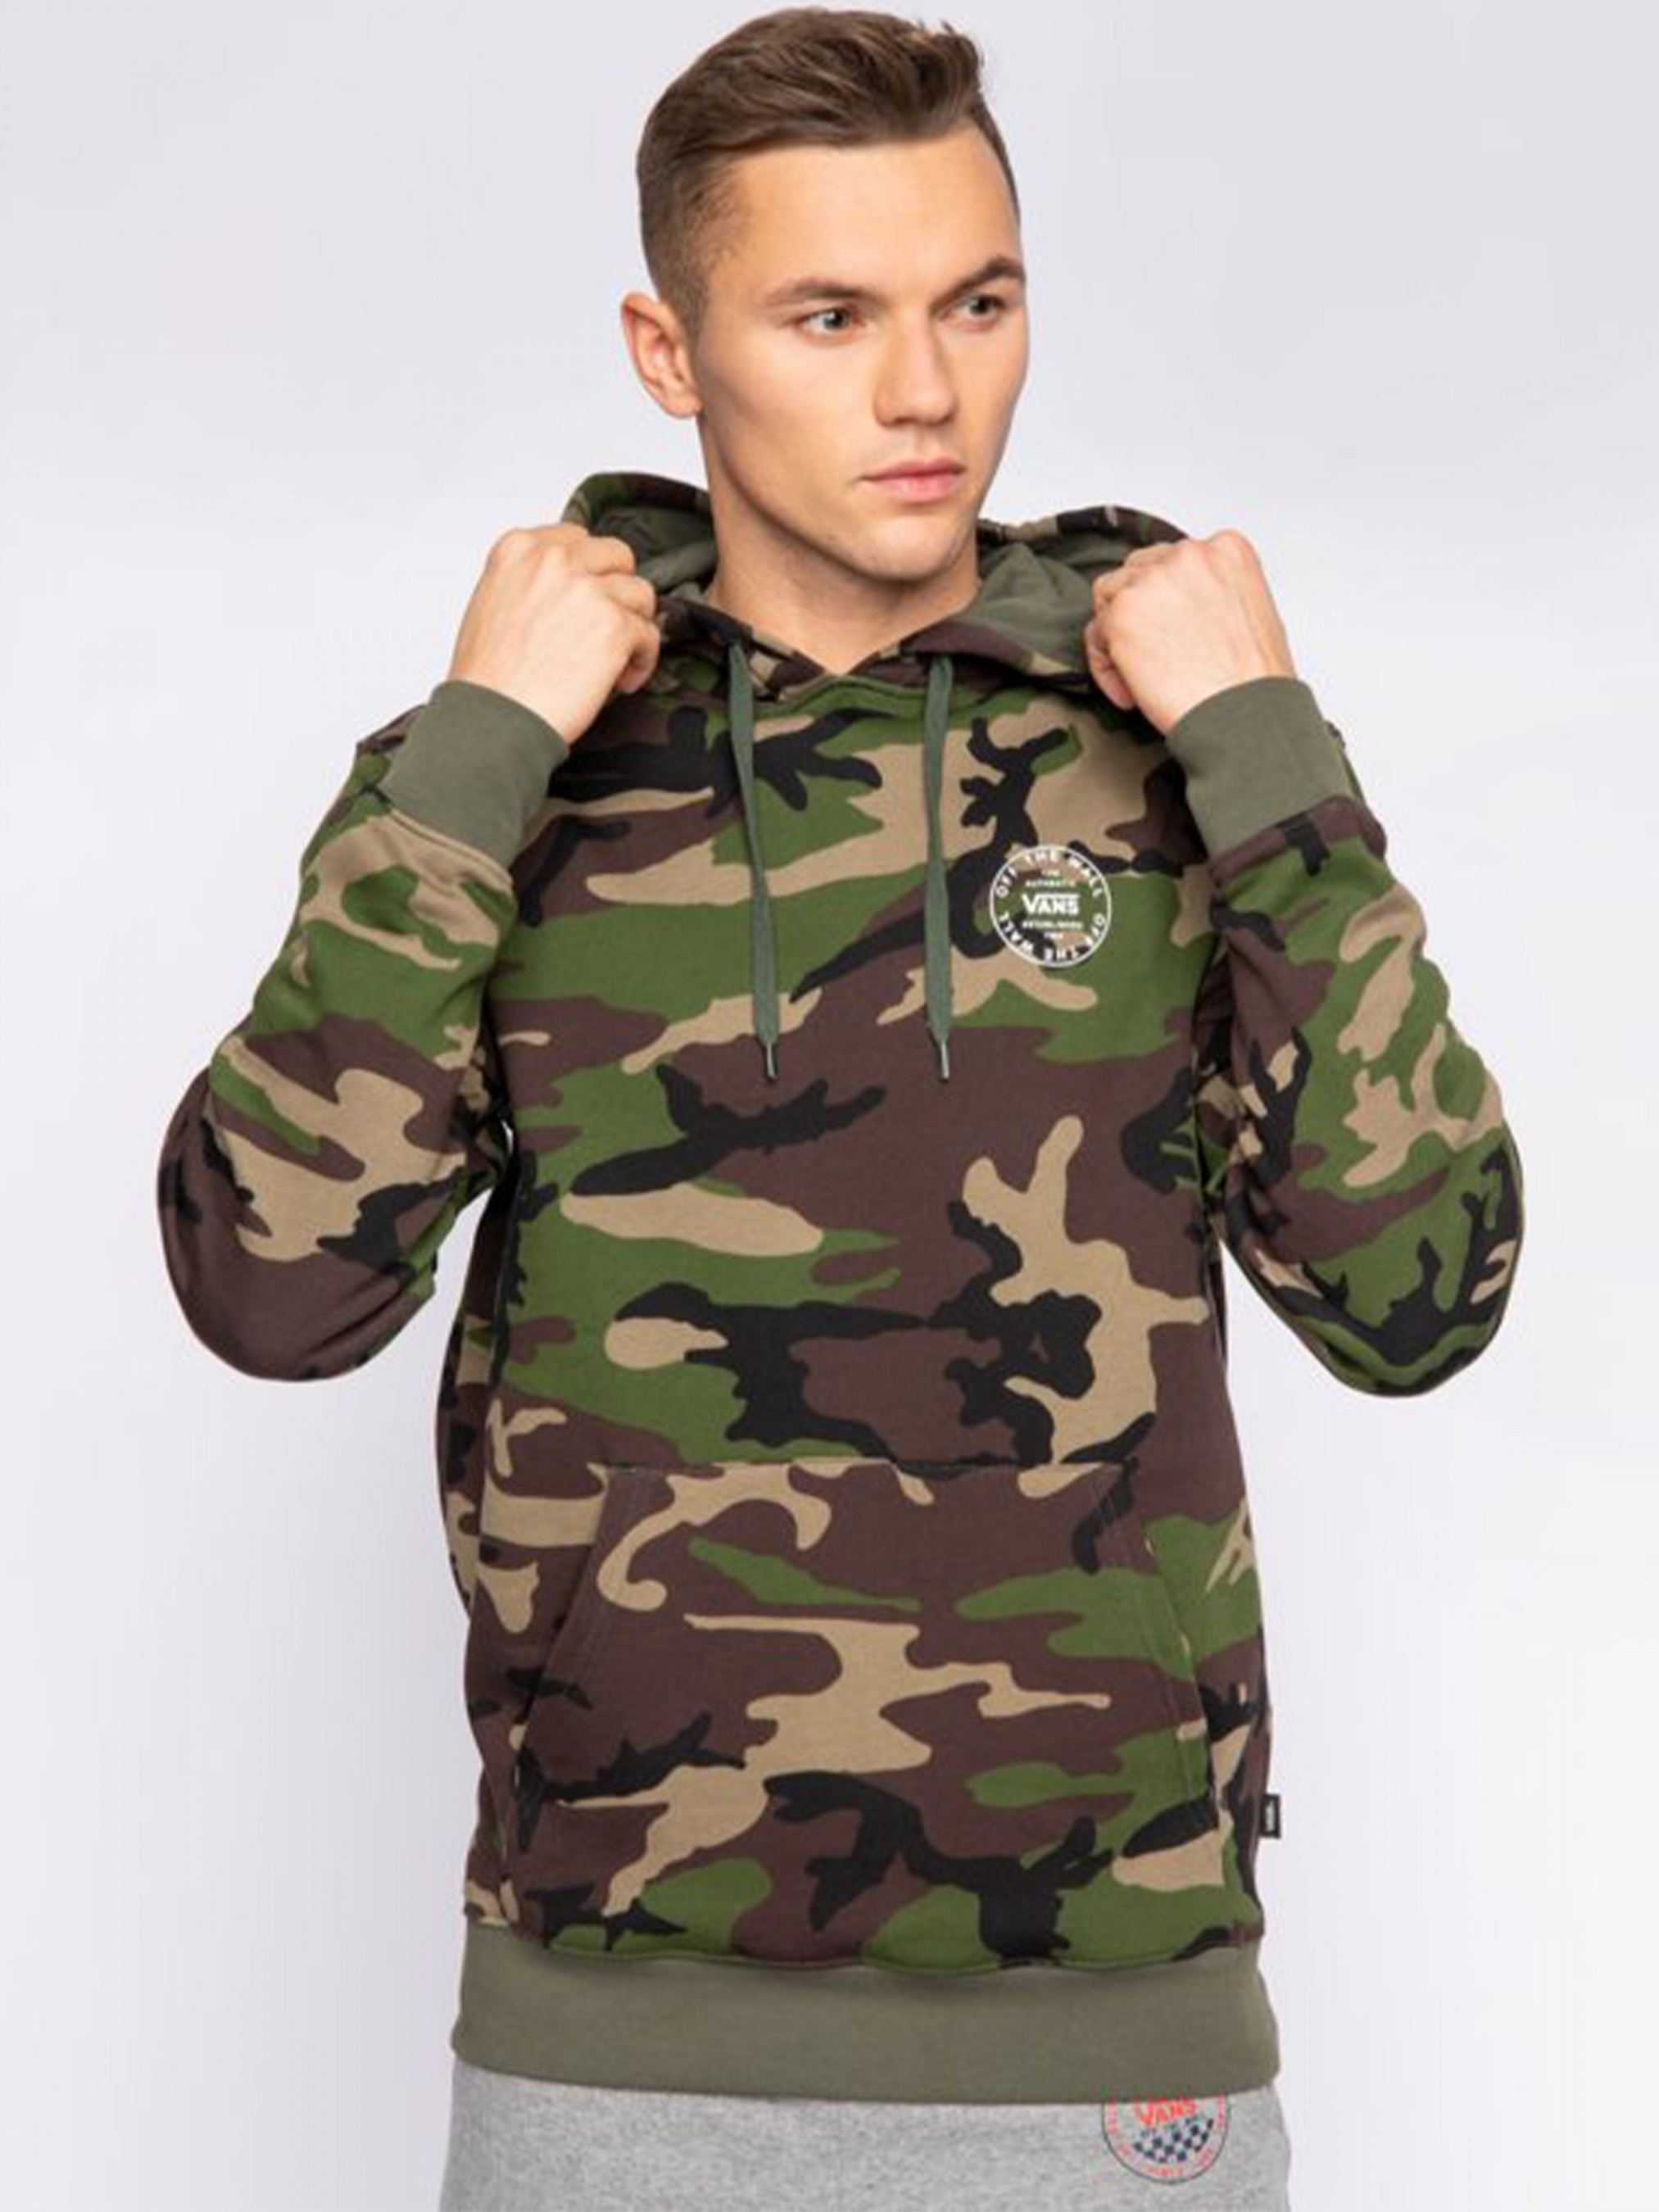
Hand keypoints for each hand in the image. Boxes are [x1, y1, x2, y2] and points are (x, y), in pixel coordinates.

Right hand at [444, 522, 660, 743]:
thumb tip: (570, 585)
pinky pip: (649, 633)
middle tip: (608, 627)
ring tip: (615, 658)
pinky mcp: (614, 625)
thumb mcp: (493, 602)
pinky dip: (642, 660)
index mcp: (519, 549)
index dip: (589, 572)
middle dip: (617, 592)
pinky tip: (621, 680)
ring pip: (640, 592)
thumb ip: (532, 580)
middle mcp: (554, 560)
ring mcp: (587, 590)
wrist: (492, 718)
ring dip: (633, 625)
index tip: (589, 599)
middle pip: (616, 556)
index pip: (576, 538)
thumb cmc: (488, 677)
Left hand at [1082, 529, 1297, 734]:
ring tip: (1142, 676)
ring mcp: (1153, 580)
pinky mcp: (1123, 612)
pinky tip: (1133, 693)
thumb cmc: (1253, 682)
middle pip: (1137, 572)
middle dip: (1138, 614)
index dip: (1164, 602)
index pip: (1172, 561)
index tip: (1167, 631)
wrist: (1245, 713)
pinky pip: (1096, 634)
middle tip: (1151, 656)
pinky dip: (1107, 668)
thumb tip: (1176, 609)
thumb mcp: (1249, 614)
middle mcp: (1188, 554)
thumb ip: (1211, 595)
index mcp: (1226, 549)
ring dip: (1118, 636)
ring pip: (1110, 598)